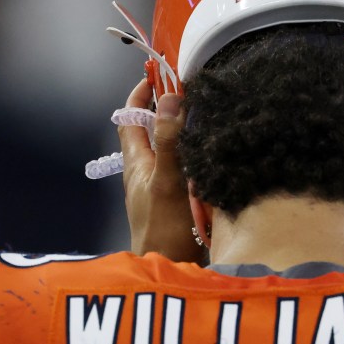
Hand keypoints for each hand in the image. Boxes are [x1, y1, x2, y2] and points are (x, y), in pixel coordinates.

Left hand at [118, 80, 206, 263]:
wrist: (172, 268)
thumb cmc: (165, 228)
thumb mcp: (167, 181)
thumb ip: (169, 142)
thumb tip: (170, 98)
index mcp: (137, 161)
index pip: (130, 117)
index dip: (140, 93)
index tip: (157, 74)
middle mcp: (146, 169)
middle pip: (150, 129)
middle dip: (165, 107)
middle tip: (191, 91)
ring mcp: (161, 184)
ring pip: (168, 146)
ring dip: (181, 128)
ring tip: (206, 114)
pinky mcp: (177, 197)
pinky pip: (183, 163)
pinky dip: (193, 150)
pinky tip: (213, 151)